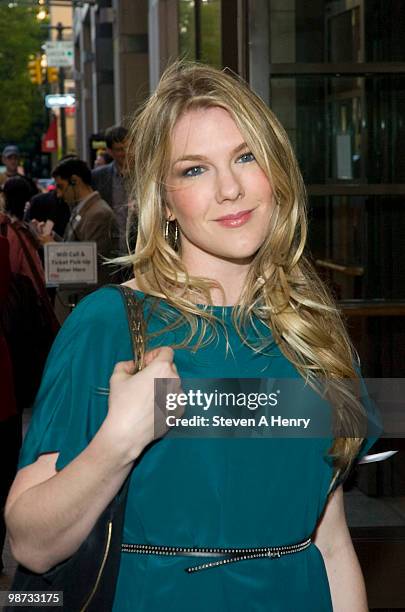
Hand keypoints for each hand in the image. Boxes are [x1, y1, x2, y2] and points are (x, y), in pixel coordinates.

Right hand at [105, 346, 182, 461]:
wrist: (128, 432)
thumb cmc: (122, 403)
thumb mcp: (117, 377)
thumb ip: (126, 365)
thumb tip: (132, 365)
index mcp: (162, 368)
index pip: (167, 351)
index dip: (154, 355)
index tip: (145, 365)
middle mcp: (175, 380)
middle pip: (170, 367)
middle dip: (158, 370)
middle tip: (144, 380)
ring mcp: (179, 397)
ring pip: (173, 384)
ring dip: (163, 385)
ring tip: (147, 397)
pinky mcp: (180, 411)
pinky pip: (175, 399)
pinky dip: (167, 400)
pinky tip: (153, 408)